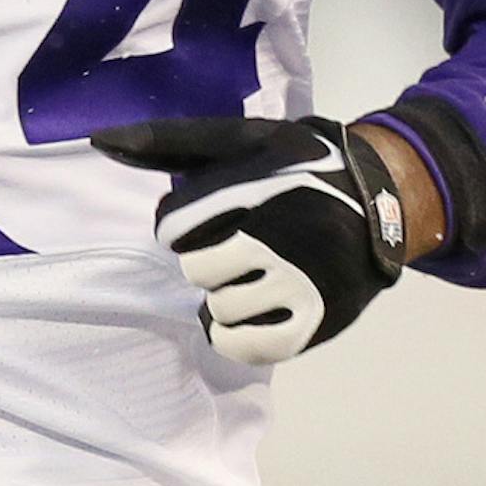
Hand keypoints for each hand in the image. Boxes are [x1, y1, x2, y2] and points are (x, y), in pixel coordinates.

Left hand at [92, 114, 409, 364]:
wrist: (386, 200)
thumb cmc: (299, 167)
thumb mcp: (242, 139)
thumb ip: (170, 142)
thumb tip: (99, 141)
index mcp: (258, 183)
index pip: (173, 226)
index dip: (184, 223)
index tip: (218, 213)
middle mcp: (282, 232)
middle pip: (195, 269)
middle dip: (208, 259)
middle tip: (242, 246)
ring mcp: (302, 280)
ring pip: (219, 309)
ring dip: (223, 298)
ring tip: (252, 276)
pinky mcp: (317, 319)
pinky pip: (245, 346)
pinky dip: (235, 335)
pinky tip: (248, 313)